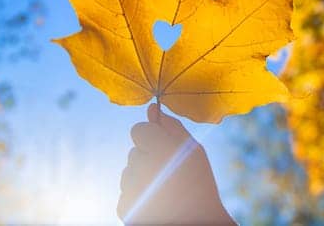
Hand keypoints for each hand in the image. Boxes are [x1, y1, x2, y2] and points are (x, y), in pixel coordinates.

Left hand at [118, 103, 233, 224]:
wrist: (196, 222)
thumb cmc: (198, 184)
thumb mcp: (193, 151)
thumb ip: (172, 127)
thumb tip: (152, 109)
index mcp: (160, 149)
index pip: (138, 129)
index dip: (152, 137)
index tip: (164, 149)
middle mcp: (141, 167)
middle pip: (134, 152)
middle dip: (148, 159)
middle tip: (170, 175)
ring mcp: (130, 188)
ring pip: (128, 172)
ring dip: (141, 177)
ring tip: (164, 190)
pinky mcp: (124, 206)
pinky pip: (125, 191)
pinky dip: (137, 195)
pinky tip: (155, 202)